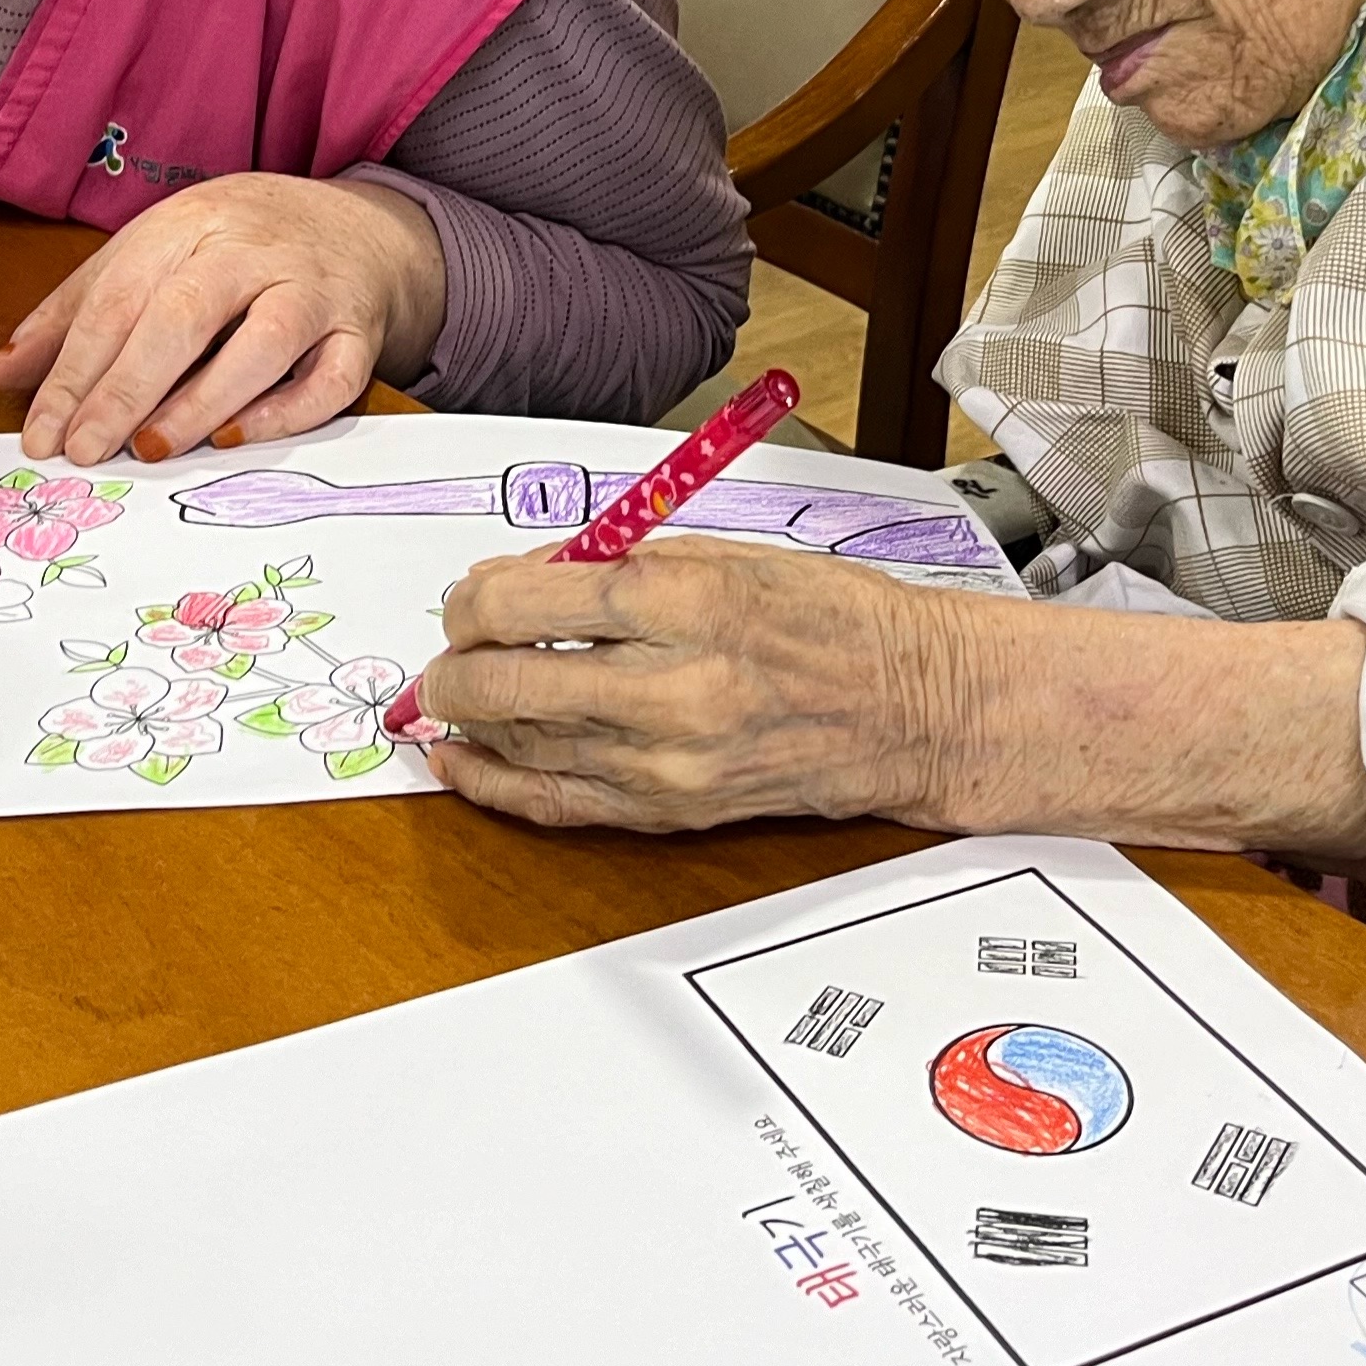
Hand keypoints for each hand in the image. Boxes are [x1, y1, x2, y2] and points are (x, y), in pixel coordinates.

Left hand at [0, 173, 444, 464]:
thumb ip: (77, 312)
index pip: (118, 297)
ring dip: (202, 400)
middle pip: (184, 313)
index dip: (73, 370)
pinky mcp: (360, 331)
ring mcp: (313, 288)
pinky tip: (234, 439)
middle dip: (127, 387)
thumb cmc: (242, 247)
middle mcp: (252, 249)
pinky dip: (286, 412)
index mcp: (189, 223)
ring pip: (264, 341)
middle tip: (85, 450)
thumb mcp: (154, 254)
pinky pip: (332, 377)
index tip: (41, 433)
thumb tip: (1, 377)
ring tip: (151, 449)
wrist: (365, 230)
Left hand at [416, 538, 957, 831]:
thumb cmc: (833, 620)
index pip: (523, 606)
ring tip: (461, 689)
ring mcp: (667, 763)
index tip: (472, 597)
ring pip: (518, 743)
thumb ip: (615, 566)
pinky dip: (493, 783)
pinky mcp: (670, 811)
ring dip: (470, 716)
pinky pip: (552, 803)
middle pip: (503, 684)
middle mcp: (671, 689)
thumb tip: (520, 584)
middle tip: (453, 646)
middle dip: (456, 663)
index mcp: (685, 603)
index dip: (473, 600)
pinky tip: (462, 760)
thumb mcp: (723, 554)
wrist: (912, 706)